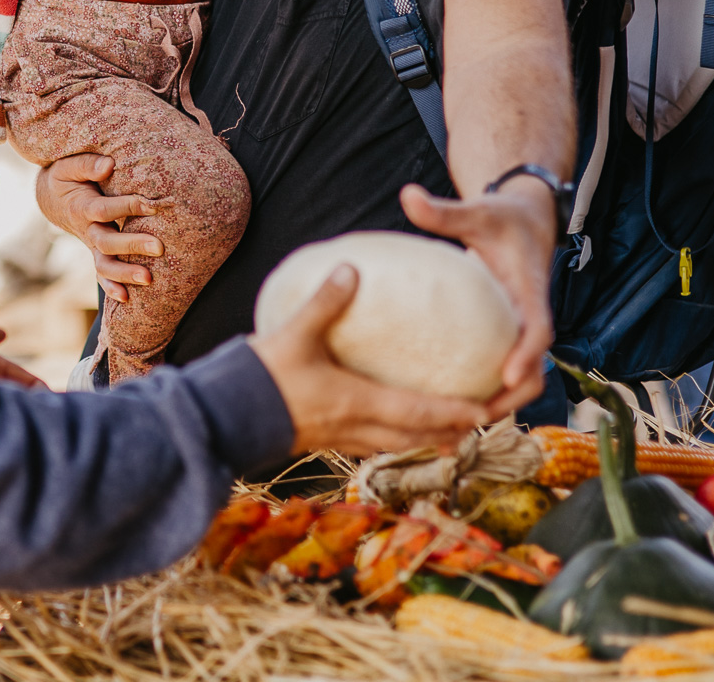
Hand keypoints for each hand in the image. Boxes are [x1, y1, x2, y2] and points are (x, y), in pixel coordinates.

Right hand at [34, 154, 160, 303]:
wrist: (51, 198)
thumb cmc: (65, 176)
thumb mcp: (69, 164)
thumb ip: (88, 164)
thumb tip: (109, 165)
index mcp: (81, 206)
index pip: (104, 209)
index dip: (128, 206)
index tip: (152, 206)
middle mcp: (86, 229)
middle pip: (107, 242)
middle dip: (133, 245)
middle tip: (159, 247)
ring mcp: (91, 244)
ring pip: (105, 264)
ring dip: (126, 273)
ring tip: (149, 278)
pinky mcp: (96, 252)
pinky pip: (101, 274)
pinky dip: (111, 288)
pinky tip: (127, 299)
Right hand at [251, 265, 491, 456]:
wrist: (228, 416)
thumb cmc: (262, 377)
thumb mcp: (294, 334)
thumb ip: (324, 301)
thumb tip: (351, 268)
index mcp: (358, 402)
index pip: (419, 413)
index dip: (455, 413)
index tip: (485, 409)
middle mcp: (358, 426)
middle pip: (419, 436)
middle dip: (455, 430)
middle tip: (484, 418)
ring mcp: (343, 437)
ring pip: (400, 444)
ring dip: (430, 437)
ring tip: (454, 429)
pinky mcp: (329, 439)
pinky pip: (376, 441)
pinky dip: (400, 436)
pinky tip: (398, 424)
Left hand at [400, 180, 555, 421]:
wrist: (528, 221)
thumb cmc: (501, 217)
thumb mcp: (476, 211)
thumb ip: (444, 210)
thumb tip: (407, 195)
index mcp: (529, 291)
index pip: (537, 328)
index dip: (525, 354)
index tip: (506, 375)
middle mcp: (529, 317)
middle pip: (534, 369)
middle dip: (512, 398)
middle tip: (476, 417)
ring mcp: (520, 330)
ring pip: (522, 378)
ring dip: (499, 404)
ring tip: (458, 426)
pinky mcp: (508, 337)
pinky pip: (502, 371)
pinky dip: (487, 393)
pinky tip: (448, 411)